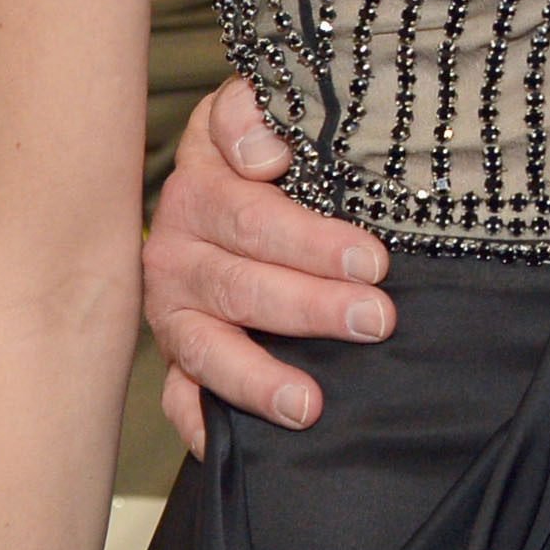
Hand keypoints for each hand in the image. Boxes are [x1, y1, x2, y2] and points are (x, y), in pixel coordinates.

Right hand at [144, 77, 394, 456]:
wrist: (218, 176)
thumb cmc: (259, 143)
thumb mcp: (254, 104)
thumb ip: (252, 111)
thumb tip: (265, 154)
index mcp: (200, 188)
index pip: (255, 218)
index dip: (313, 241)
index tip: (372, 259)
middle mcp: (176, 252)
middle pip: (243, 287)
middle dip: (312, 308)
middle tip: (375, 319)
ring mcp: (173, 310)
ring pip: (209, 350)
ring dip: (260, 378)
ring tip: (311, 404)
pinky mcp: (176, 355)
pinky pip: (178, 397)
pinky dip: (200, 422)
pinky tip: (228, 444)